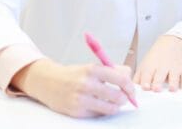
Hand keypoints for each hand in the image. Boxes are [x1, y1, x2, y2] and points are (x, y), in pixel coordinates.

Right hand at [11, 59, 134, 117]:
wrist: (49, 82)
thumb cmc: (75, 74)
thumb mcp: (92, 67)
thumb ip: (111, 70)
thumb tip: (128, 75)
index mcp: (93, 69)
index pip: (120, 78)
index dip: (130, 86)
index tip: (132, 90)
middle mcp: (87, 84)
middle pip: (117, 96)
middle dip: (124, 99)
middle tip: (124, 98)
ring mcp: (81, 99)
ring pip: (109, 108)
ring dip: (115, 107)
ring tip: (114, 102)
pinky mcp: (77, 112)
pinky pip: (98, 114)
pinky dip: (102, 111)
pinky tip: (98, 105)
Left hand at [133, 35, 181, 91]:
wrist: (171, 43)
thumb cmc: (156, 58)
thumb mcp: (144, 64)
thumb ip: (138, 78)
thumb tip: (131, 91)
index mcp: (151, 65)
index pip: (147, 73)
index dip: (145, 81)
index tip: (145, 87)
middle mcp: (163, 66)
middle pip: (160, 75)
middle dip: (158, 82)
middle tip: (156, 89)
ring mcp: (175, 68)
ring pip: (174, 77)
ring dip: (173, 84)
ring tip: (171, 89)